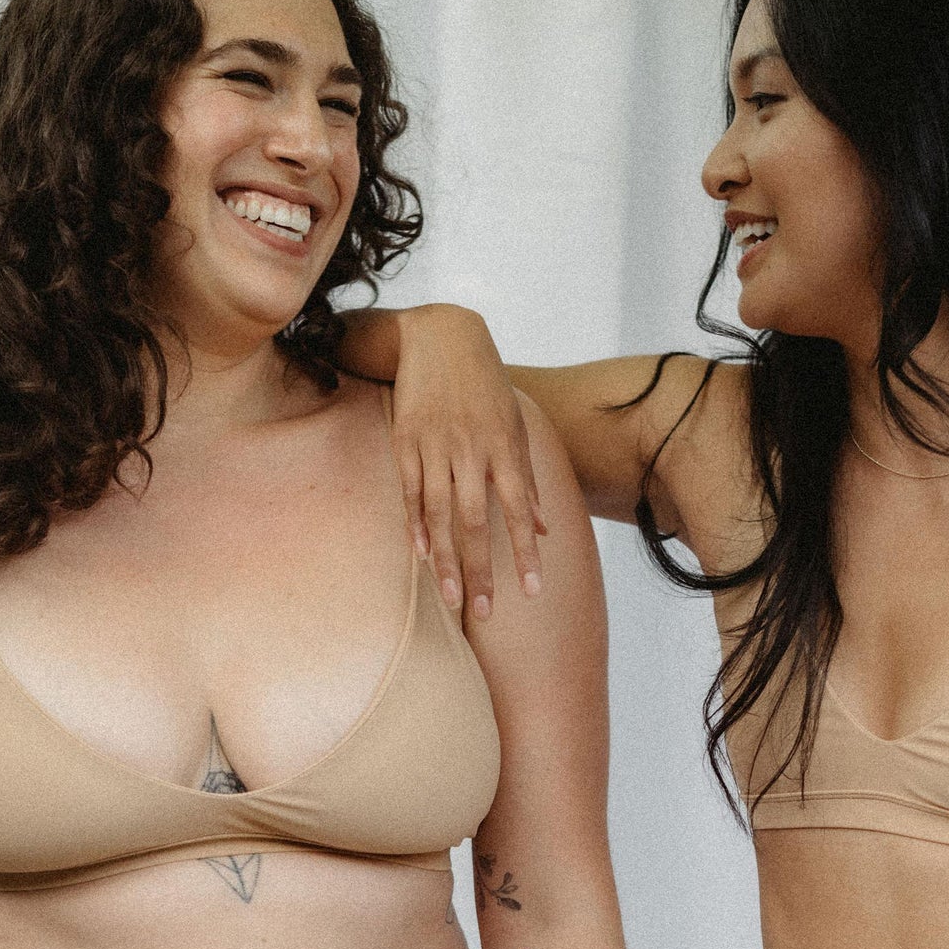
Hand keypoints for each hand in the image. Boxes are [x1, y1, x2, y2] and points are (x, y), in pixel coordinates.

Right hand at [391, 306, 546, 618]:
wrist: (441, 336)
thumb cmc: (485, 387)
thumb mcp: (515, 426)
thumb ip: (528, 481)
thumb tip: (543, 530)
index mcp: (503, 447)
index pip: (517, 510)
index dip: (525, 553)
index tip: (533, 592)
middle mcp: (470, 449)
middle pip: (475, 521)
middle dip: (480, 569)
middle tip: (483, 612)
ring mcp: (435, 445)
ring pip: (439, 513)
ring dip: (445, 559)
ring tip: (452, 598)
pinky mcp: (405, 440)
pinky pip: (410, 491)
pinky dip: (415, 525)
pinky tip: (420, 556)